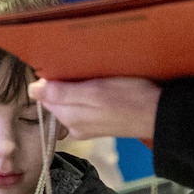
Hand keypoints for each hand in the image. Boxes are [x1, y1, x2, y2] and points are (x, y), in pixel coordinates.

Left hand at [29, 78, 160, 142]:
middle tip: (81, 70)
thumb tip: (33, 90)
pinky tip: (98, 87)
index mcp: (69, 118)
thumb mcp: (96, 91)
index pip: (44, 97)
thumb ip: (64, 93)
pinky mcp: (97, 124)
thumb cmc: (131, 98)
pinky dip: (85, 94)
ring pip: (69, 103)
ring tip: (91, 76)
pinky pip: (81, 106)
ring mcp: (86, 127)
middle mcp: (73, 126)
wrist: (160, 114)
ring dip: (74, 88)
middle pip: (56, 100)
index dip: (50, 79)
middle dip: (62, 84)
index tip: (63, 66)